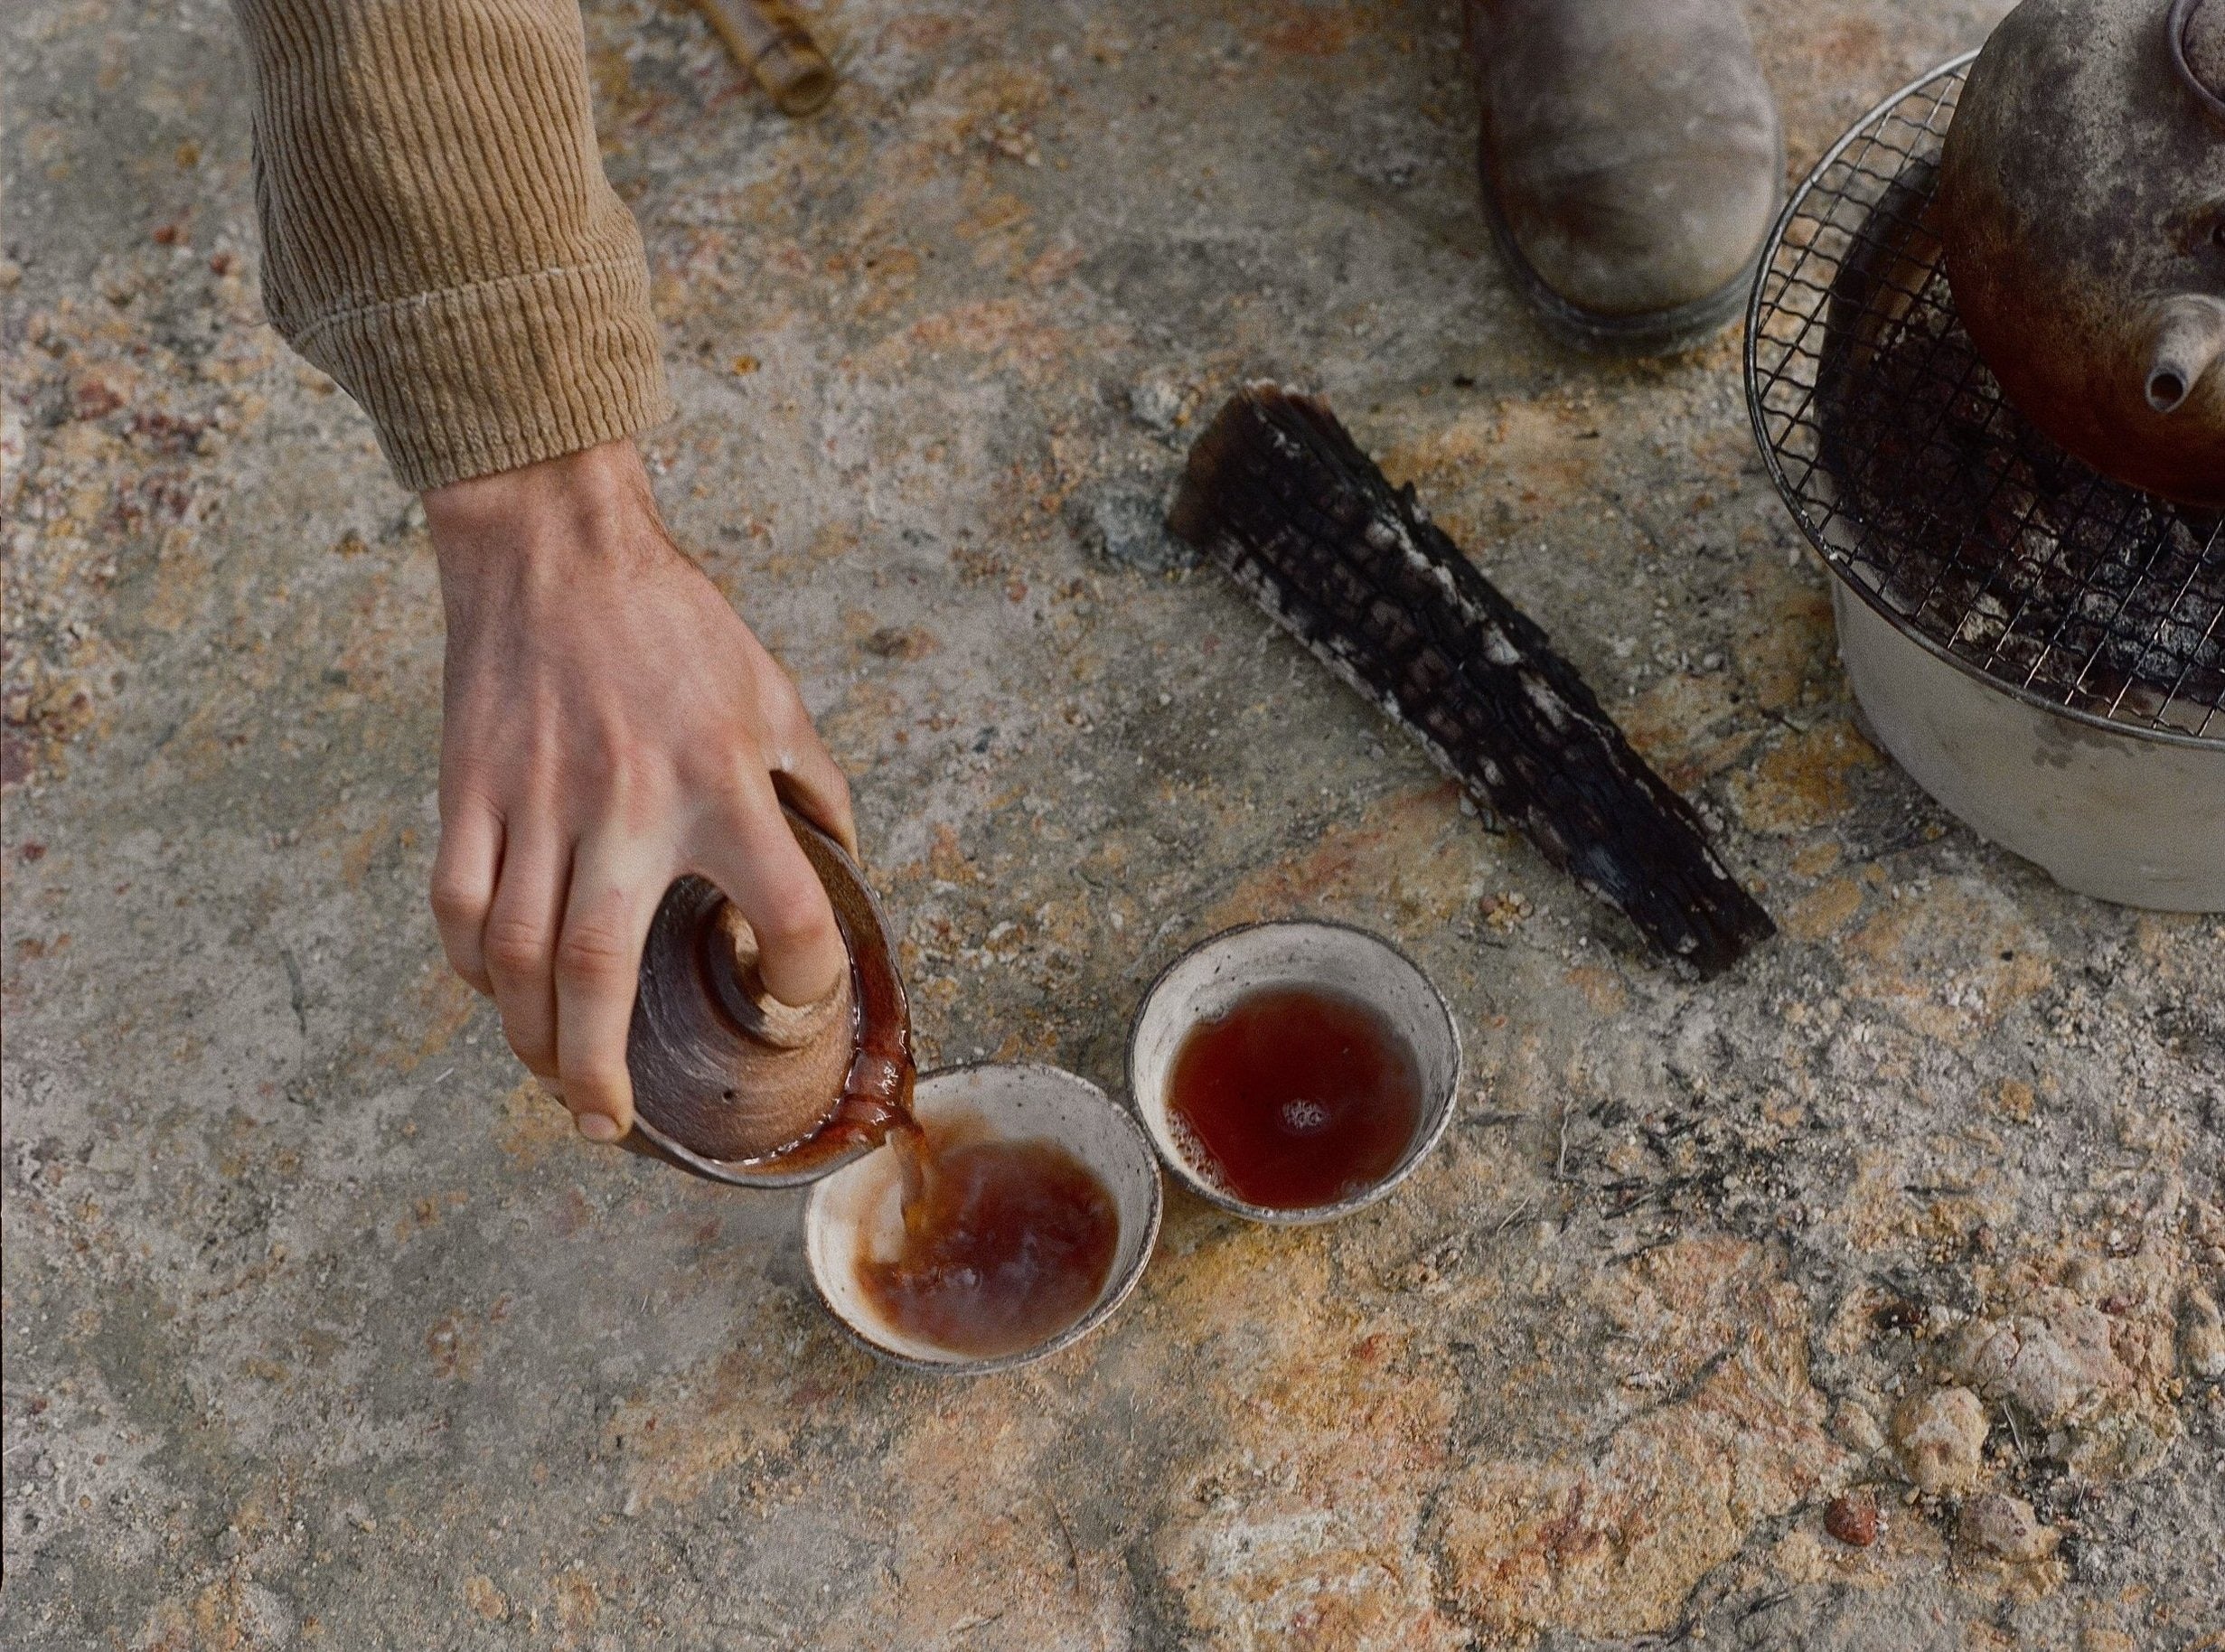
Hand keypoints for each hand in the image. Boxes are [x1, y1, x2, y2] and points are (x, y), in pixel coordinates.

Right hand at [422, 440, 854, 1142]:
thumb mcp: (776, 696)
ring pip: (513, 955)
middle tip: (607, 1126)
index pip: (784, 913)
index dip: (800, 976)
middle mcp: (626, 802)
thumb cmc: (677, 625)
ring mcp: (535, 798)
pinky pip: (456, 903)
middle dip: (596, 1071)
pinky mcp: (468, 787)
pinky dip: (472, 963)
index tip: (790, 998)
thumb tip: (847, 867)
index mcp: (722, 782)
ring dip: (528, 1037)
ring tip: (554, 1081)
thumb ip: (818, 787)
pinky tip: (498, 990)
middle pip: (596, 971)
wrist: (554, 546)